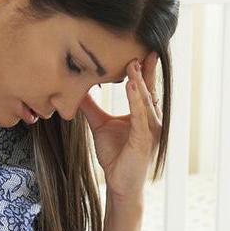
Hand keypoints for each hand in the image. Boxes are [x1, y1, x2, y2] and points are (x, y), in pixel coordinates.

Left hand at [79, 51, 161, 198]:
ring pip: (145, 100)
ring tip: (132, 63)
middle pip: (149, 88)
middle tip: (141, 46)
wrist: (119, 184)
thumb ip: (92, 107)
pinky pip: (140, 116)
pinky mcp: (144, 140)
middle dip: (145, 68)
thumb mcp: (100, 125)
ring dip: (139, 81)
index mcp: (144, 114)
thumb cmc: (115, 156)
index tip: (140, 47)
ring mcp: (151, 129)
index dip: (143, 68)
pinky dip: (136, 100)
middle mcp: (152, 119)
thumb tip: (77, 90)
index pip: (144, 86)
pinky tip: (132, 86)